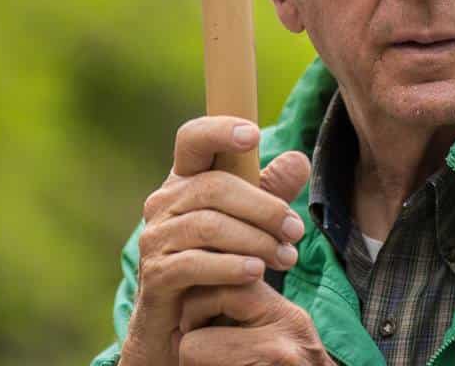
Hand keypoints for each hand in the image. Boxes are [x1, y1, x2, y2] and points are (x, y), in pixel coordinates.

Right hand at [119, 115, 312, 365]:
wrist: (181, 324)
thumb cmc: (218, 261)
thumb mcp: (250, 222)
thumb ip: (271, 192)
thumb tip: (300, 159)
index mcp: (185, 180)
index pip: (192, 139)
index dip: (218, 130)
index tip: (253, 135)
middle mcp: (163, 202)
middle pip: (214, 187)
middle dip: (264, 207)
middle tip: (296, 231)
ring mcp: (154, 238)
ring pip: (209, 225)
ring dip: (255, 240)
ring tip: (286, 257)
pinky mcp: (155, 274)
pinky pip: (193, 263)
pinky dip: (229, 267)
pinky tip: (256, 274)